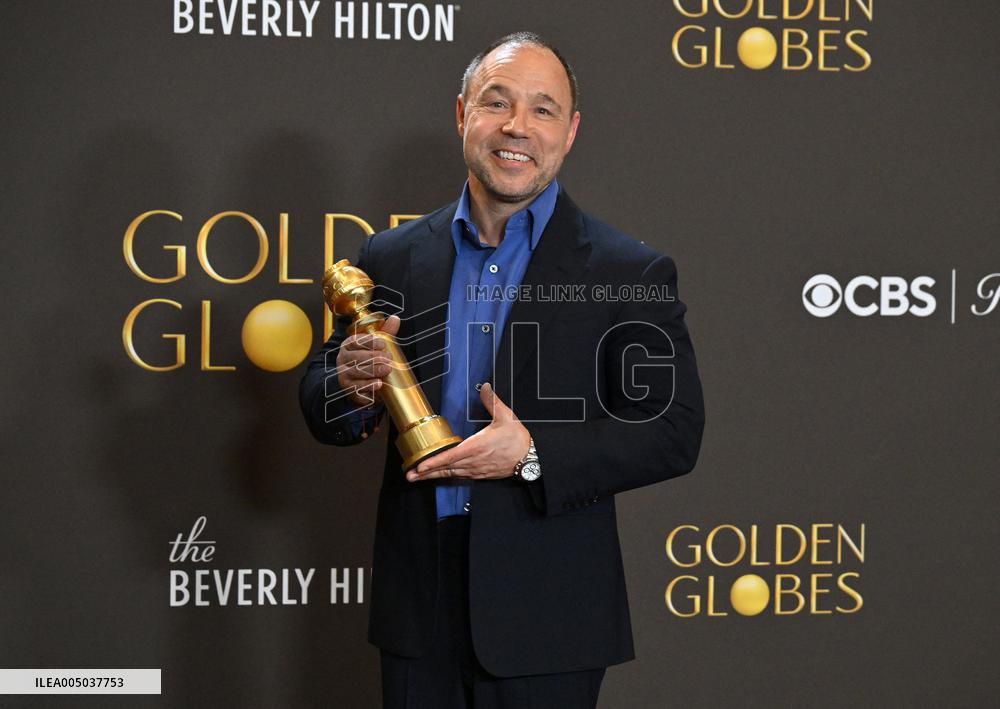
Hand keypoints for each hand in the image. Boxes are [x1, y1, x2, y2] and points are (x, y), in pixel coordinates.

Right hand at [336, 315, 400, 406]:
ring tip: (387, 369)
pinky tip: (378, 384)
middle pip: (357, 357)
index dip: (370, 342)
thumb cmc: (367, 359)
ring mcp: (343, 374)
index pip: (356, 341)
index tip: (383, 344)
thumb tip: (395, 318)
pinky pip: (356, 388)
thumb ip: (385, 333)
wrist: (356, 381)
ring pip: (356, 372)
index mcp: (349, 345)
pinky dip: (368, 386)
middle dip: (374, 357)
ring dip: (373, 370)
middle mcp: (343, 359)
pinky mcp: (347, 389)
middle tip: (389, 359)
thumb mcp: (375, 346)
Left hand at [407, 383, 529, 481]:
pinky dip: (449, 476)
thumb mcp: (506, 417)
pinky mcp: (481, 474)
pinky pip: (461, 476)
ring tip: (419, 477)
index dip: (434, 462)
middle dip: (427, 472)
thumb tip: (484, 387)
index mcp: (477, 446)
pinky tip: (440, 475)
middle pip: (446, 468)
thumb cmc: (518, 439)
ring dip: (434, 476)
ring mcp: (477, 469)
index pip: (450, 456)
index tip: (420, 465)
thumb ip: (492, 401)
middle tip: (410, 475)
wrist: (530, 458)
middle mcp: (474, 460)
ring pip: (452, 474)